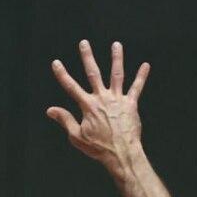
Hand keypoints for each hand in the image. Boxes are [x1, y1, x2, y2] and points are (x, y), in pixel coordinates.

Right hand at [47, 40, 149, 170]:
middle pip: (93, 74)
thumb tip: (50, 110)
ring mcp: (117, 100)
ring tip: (116, 45)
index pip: (71, 87)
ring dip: (116, 59)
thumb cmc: (98, 148)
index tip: (56, 63)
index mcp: (88, 106)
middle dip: (87, 57)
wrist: (121, 153)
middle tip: (84, 43)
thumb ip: (65, 120)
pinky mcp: (130, 104)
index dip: (62, 75)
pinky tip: (145, 65)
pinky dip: (141, 76)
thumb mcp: (76, 136)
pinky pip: (137, 88)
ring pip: (116, 75)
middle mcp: (102, 99)